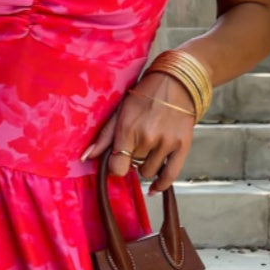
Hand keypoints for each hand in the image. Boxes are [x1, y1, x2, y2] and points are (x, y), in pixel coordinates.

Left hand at [80, 73, 197, 192]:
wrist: (177, 82)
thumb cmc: (146, 94)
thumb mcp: (120, 111)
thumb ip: (104, 137)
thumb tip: (86, 158)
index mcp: (129, 129)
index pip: (117, 167)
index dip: (115, 166)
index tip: (118, 160)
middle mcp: (148, 138)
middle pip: (134, 167)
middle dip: (133, 157)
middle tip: (138, 141)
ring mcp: (166, 143)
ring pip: (149, 172)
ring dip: (147, 165)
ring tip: (149, 148)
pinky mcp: (182, 146)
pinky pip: (170, 176)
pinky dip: (161, 185)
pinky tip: (155, 188)